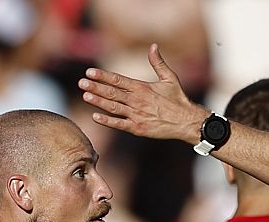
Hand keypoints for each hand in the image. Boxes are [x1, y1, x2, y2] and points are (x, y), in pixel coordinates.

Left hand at [81, 44, 209, 143]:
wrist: (187, 122)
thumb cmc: (178, 99)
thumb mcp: (169, 78)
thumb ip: (158, 62)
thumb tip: (153, 46)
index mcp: (142, 87)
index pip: (118, 80)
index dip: (103, 76)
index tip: (89, 72)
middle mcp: (137, 101)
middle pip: (112, 93)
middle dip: (95, 87)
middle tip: (81, 83)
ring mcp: (136, 115)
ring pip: (113, 107)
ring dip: (98, 101)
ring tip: (85, 96)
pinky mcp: (138, 128)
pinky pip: (119, 124)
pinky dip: (107, 121)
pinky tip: (95, 116)